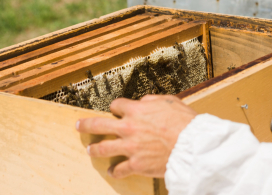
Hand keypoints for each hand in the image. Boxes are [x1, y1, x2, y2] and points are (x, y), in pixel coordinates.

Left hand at [76, 95, 196, 178]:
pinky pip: (119, 169)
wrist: (192, 145)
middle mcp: (128, 128)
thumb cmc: (184, 122)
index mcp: (136, 110)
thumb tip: (142, 102)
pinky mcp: (135, 164)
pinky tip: (112, 171)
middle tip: (79, 125)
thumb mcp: (169, 101)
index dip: (115, 107)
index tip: (115, 110)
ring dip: (95, 149)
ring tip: (90, 150)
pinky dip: (114, 171)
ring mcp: (129, 147)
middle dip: (86, 125)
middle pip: (98, 125)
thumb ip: (152, 100)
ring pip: (103, 148)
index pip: (116, 105)